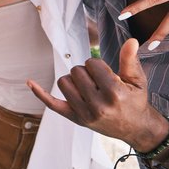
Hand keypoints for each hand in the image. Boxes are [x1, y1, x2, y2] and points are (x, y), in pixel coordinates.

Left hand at [28, 38, 168, 152]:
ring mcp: (84, 114)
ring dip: (73, 80)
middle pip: (76, 71)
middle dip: (86, 71)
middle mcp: (97, 105)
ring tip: (89, 87)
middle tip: (99, 82)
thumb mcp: (138, 80)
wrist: (136, 128)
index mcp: (114, 93)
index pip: (92, 64)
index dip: (98, 65)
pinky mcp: (76, 119)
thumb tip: (131, 40)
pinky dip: (40, 93)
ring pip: (64, 82)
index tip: (106, 74)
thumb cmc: (136, 100)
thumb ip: (130, 60)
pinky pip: (53, 104)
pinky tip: (30, 82)